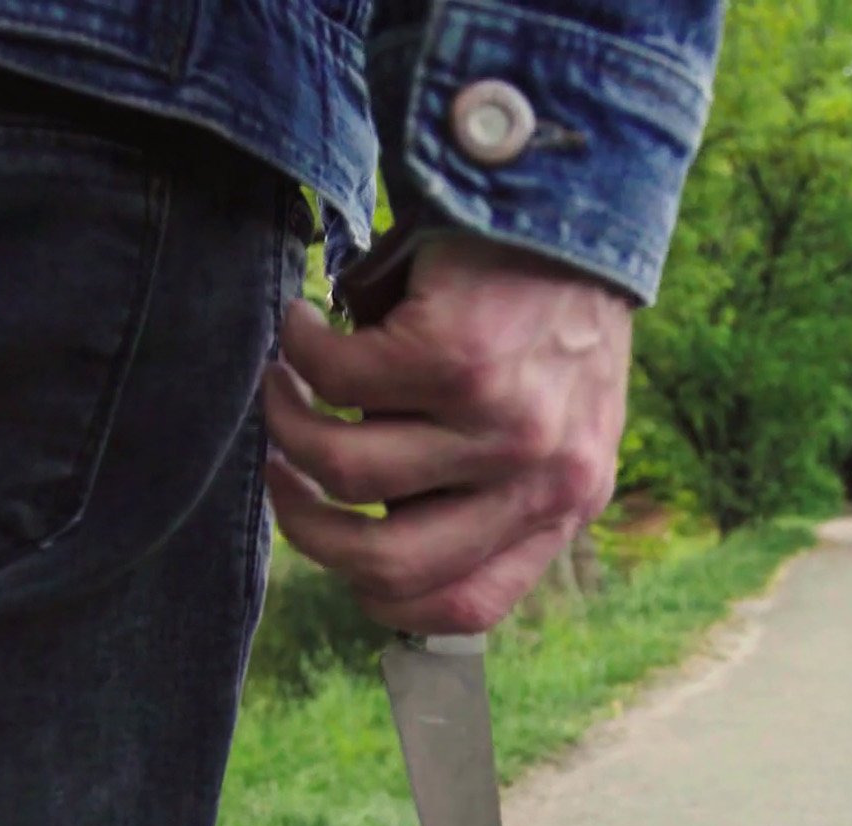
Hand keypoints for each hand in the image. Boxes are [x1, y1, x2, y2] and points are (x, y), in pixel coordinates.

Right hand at [264, 234, 632, 635]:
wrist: (570, 193)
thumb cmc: (541, 307)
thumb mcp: (543, 417)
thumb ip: (485, 484)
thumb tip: (372, 534)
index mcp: (562, 502)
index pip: (467, 604)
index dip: (380, 597)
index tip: (337, 556)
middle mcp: (541, 476)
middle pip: (387, 565)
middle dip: (305, 526)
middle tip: (281, 471)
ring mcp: (504, 422)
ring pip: (344, 469)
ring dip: (288, 424)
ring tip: (283, 382)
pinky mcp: (460, 356)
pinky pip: (338, 382)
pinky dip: (301, 350)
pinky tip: (304, 323)